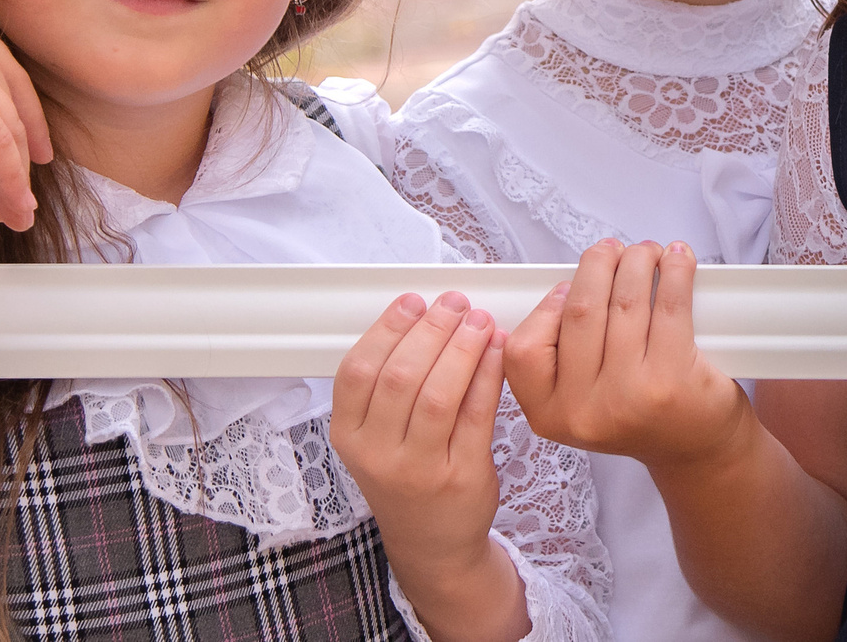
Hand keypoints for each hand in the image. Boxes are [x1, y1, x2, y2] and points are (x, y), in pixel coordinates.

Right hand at [0, 7, 48, 229]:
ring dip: (15, 176)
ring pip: (10, 126)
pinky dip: (7, 178)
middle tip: (22, 190)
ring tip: (14, 211)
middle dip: (23, 149)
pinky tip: (8, 203)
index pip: (4, 71)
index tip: (28, 146)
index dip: (23, 113)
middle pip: (15, 98)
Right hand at [331, 292, 524, 634]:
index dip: (386, 329)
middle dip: (431, 329)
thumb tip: (421, 316)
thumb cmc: (406, 477)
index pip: (358, 371)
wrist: (433, 543)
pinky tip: (497, 350)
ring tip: (479, 321)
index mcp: (348, 437)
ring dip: (462, 347)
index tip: (412, 302)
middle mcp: (378, 455)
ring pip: (439, 393)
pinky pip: (477, 414)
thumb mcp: (375, 437)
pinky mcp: (461, 476)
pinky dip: (488, 374)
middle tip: (454, 305)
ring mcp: (419, 470)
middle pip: (401, 376)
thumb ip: (387, 385)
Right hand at [505, 239, 750, 473]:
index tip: (568, 286)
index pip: (523, 348)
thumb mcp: (580, 399)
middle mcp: (585, 410)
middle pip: (579, 310)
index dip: (545, 306)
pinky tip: (676, 259)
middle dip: (596, 265)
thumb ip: (563, 352)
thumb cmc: (638, 412)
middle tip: (610, 250)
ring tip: (645, 252)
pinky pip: (669, 305)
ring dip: (636, 261)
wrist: (695, 450)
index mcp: (550, 414)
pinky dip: (673, 271)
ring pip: (624, 301)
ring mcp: (629, 396)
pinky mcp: (672, 381)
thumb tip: (575, 280)